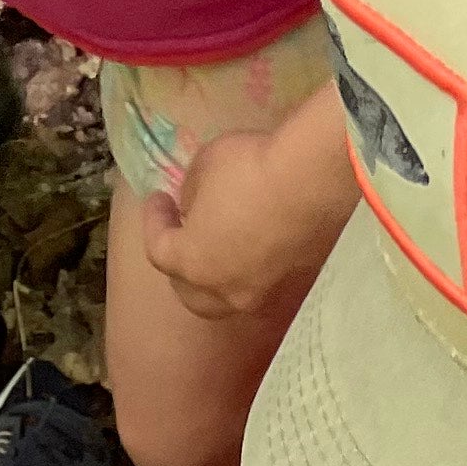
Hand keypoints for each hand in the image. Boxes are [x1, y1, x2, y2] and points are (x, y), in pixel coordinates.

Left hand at [140, 118, 337, 323]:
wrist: (312, 182)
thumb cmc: (249, 169)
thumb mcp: (204, 166)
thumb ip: (192, 193)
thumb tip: (196, 205)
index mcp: (192, 263)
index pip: (158, 252)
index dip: (154, 223)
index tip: (159, 197)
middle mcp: (224, 290)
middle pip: (190, 294)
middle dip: (181, 268)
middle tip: (182, 236)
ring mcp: (260, 292)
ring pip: (226, 299)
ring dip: (215, 277)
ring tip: (218, 247)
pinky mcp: (289, 284)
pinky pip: (257, 286)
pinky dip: (246, 272)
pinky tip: (251, 247)